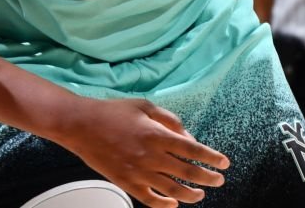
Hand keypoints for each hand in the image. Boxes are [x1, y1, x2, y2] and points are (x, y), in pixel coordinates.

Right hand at [55, 96, 228, 206]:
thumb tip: (188, 138)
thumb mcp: (145, 106)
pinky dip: (164, 205)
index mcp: (157, 135)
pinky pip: (150, 199)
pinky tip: (173, 204)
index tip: (224, 163)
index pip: (193, 150)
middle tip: (218, 180)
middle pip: (188, 172)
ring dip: (190, 194)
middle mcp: (151, 156)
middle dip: (208, 178)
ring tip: (200, 195)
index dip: (211, 158)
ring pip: (172, 190)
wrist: (81, 125)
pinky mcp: (126, 183)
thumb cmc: (113, 112)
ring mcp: (138, 172)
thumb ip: (170, 121)